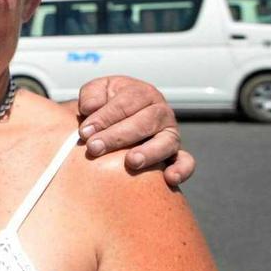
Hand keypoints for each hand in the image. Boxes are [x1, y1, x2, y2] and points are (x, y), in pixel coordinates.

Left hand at [76, 75, 193, 186]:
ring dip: (149, 153)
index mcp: (141, 93)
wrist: (118, 117)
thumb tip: (90, 108)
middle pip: (143, 122)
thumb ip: (91, 95)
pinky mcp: (176, 153)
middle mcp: (160, 112)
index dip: (104, 117)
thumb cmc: (106, 103)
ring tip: (131, 162)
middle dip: (117, 136)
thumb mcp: (97, 91)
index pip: (124, 104)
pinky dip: (182, 170)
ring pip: (166, 142)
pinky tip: (169, 179)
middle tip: (94, 148)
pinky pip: (185, 162)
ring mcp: (170, 133)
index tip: (85, 132)